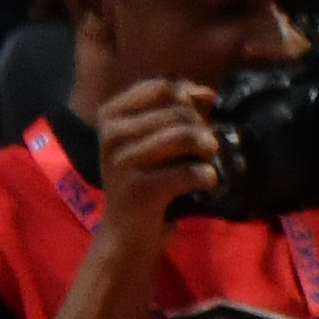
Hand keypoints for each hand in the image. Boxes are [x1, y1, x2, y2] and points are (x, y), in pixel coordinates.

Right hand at [90, 73, 222, 243]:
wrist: (126, 230)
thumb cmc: (146, 176)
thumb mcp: (153, 137)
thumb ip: (177, 108)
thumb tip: (206, 94)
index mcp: (110, 115)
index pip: (162, 88)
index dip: (188, 98)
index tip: (199, 114)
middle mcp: (110, 135)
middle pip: (178, 111)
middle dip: (202, 126)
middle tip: (205, 146)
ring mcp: (122, 163)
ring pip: (184, 136)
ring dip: (208, 147)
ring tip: (208, 159)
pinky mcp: (139, 190)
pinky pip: (190, 171)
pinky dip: (208, 176)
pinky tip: (207, 182)